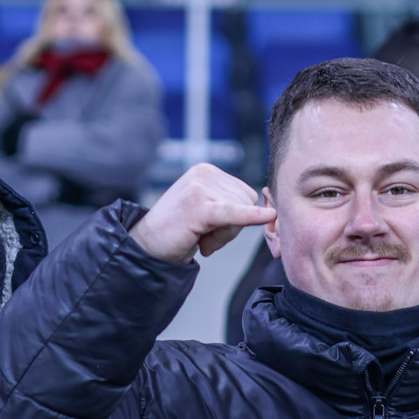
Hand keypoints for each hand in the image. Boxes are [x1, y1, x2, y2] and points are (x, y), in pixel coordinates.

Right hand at [130, 164, 275, 262]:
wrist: (146, 246)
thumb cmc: (177, 232)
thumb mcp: (206, 210)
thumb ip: (230, 204)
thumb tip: (271, 210)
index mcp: (207, 171)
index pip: (245, 194)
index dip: (236, 218)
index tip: (209, 228)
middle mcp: (204, 173)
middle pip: (246, 201)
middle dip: (231, 227)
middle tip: (201, 236)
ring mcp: (200, 187)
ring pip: (241, 213)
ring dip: (223, 235)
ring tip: (197, 237)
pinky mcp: (198, 206)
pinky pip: (233, 213)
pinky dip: (250, 217)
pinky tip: (269, 216)